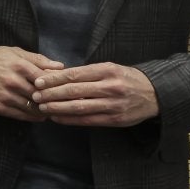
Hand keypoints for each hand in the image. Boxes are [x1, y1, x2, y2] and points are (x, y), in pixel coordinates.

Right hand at [0, 46, 62, 120]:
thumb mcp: (15, 53)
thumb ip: (38, 59)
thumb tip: (60, 67)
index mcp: (19, 65)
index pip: (46, 79)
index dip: (56, 86)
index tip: (62, 89)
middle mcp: (13, 81)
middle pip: (41, 95)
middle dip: (52, 100)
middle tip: (60, 104)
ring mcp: (5, 95)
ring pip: (32, 108)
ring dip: (43, 111)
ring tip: (50, 110)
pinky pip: (20, 115)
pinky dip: (32, 117)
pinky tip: (38, 116)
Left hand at [32, 62, 158, 126]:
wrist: (154, 94)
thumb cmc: (126, 78)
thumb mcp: (110, 68)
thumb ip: (87, 73)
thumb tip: (58, 76)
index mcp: (107, 70)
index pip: (75, 75)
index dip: (54, 79)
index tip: (39, 81)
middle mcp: (110, 87)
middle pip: (74, 91)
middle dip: (51, 94)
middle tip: (35, 96)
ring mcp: (113, 104)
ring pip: (79, 107)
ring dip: (58, 108)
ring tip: (43, 108)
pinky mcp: (115, 120)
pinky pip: (88, 120)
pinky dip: (70, 120)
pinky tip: (57, 118)